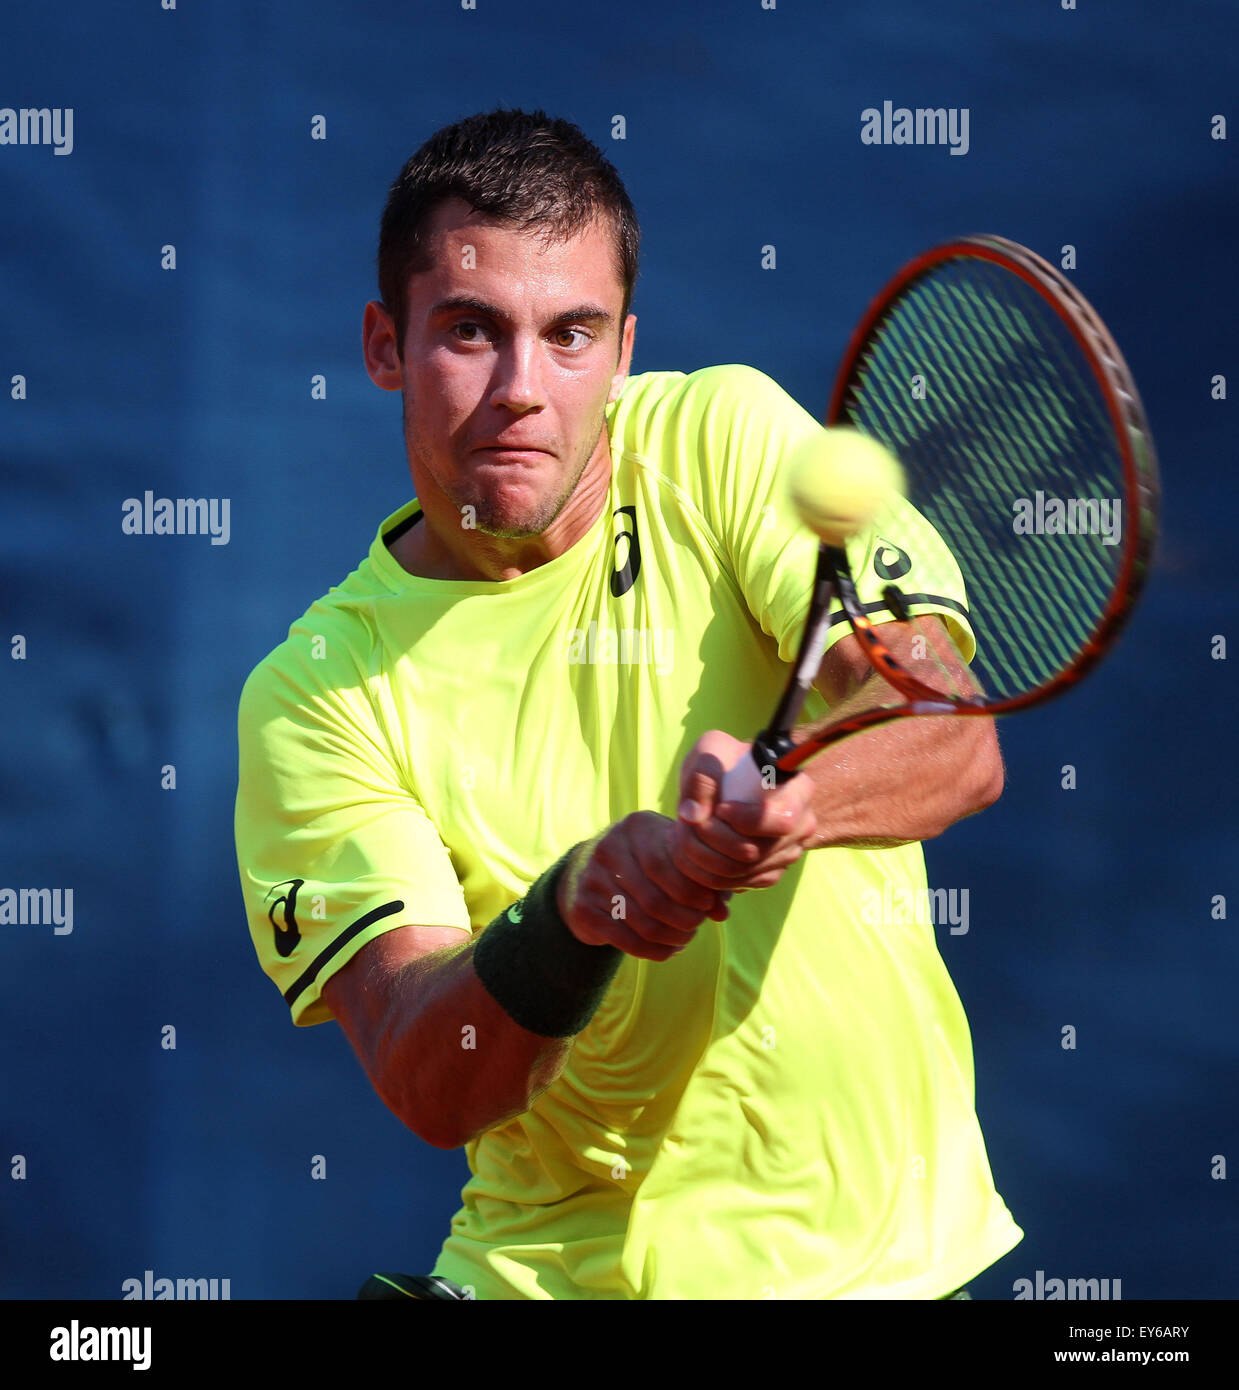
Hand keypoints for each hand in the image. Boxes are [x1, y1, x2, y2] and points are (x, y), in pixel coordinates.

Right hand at [555, 812, 732, 961]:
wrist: (586, 872)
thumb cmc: (646, 862)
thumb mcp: (671, 855)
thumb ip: (701, 877)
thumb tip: (721, 912)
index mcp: (637, 827)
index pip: (669, 865)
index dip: (694, 890)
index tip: (709, 904)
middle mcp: (609, 849)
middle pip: (657, 899)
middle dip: (686, 918)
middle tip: (698, 923)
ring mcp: (592, 880)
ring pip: (644, 924)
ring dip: (673, 937)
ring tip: (686, 936)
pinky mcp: (583, 910)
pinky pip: (627, 941)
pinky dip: (655, 951)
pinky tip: (669, 948)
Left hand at [673, 730, 817, 890]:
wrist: (727, 784)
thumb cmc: (724, 761)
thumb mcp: (711, 751)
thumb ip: (702, 775)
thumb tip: (693, 814)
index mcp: (798, 791)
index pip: (780, 821)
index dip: (743, 820)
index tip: (719, 808)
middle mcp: (801, 826)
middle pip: (752, 851)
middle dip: (709, 838)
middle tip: (687, 821)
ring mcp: (787, 854)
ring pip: (738, 871)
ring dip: (700, 855)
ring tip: (683, 832)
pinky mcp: (768, 874)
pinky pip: (734, 884)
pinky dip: (705, 871)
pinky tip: (693, 850)